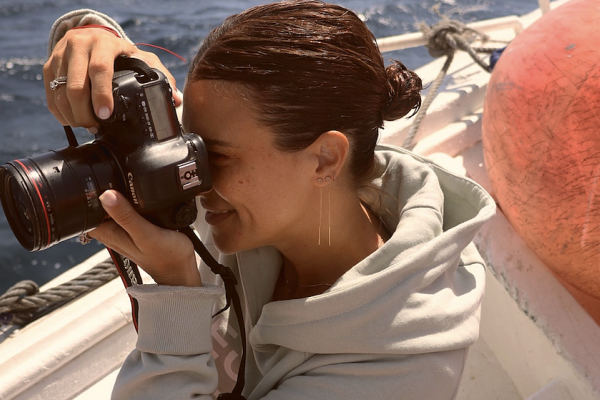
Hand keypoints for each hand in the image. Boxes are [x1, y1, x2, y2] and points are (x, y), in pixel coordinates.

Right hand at [43, 27, 180, 129]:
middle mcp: (79, 45)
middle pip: (75, 86)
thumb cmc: (121, 53)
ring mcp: (60, 55)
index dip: (102, 95)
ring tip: (88, 126)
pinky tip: (74, 121)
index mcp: (104, 43)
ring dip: (73, 116)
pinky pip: (51, 96)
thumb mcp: (142, 59)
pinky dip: (61, 113)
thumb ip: (161, 76)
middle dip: (85, 113)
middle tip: (95, 127)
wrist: (92, 37)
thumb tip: (177, 100)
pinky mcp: (49, 66)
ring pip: (60, 93)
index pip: (99, 70)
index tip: (106, 116)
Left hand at [89, 190, 201, 286]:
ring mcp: (124, 227)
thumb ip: (126, 216)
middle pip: (99, 204)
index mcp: (108, 232)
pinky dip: (135, 201)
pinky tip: (145, 199)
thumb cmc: (166, 256)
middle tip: (125, 185)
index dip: (90, 193)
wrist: (181, 269)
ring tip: (137, 191)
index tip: (104, 182)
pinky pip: (129, 208)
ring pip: (115, 204)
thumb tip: (106, 195)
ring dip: (123, 194)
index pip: (86, 209)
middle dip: (108, 189)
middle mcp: (112, 230)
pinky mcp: (136, 225)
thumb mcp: (146, 234)